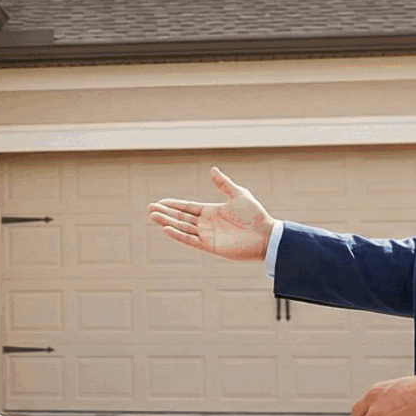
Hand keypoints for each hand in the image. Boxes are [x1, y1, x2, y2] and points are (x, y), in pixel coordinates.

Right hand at [148, 166, 276, 261]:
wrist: (266, 235)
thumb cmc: (255, 215)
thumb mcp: (239, 194)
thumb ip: (224, 184)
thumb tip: (212, 169)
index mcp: (211, 212)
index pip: (187, 208)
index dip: (173, 205)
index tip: (159, 202)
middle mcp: (206, 224)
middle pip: (180, 218)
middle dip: (165, 213)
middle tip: (149, 209)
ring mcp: (207, 236)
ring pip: (182, 228)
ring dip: (167, 222)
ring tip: (152, 217)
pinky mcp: (210, 246)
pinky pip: (190, 240)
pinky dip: (178, 235)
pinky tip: (166, 229)